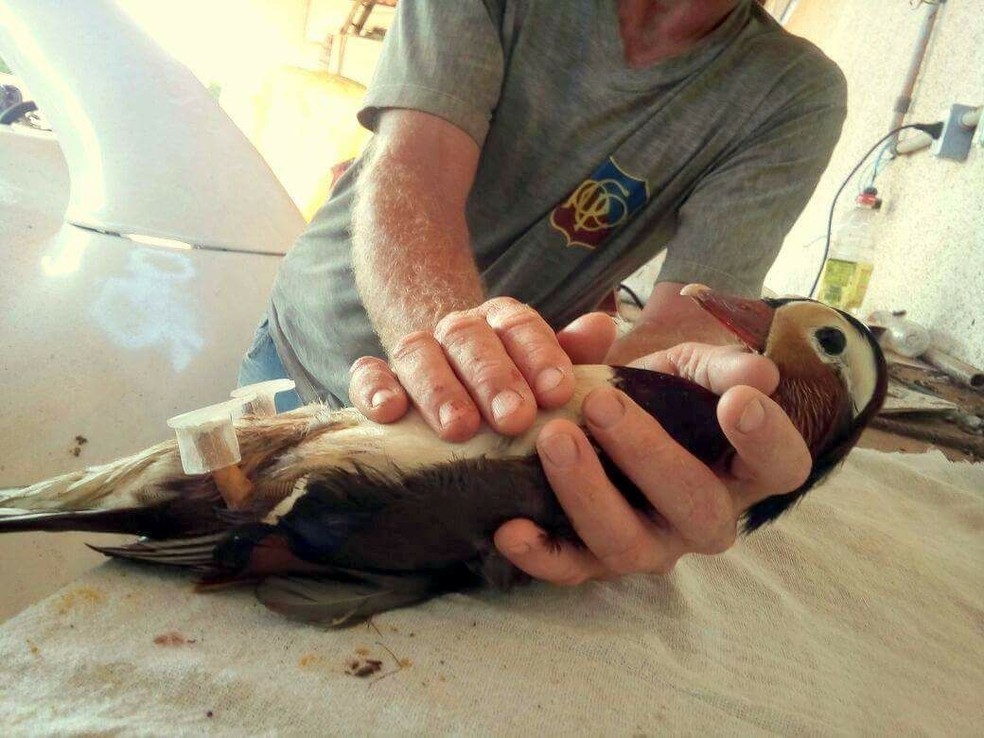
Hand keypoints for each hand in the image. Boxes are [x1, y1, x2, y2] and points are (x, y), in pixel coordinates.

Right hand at [348, 297, 615, 440]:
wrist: (452, 378)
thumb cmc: (515, 388)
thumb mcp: (549, 372)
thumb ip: (576, 354)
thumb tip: (602, 326)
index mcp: (504, 324)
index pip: (521, 326)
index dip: (540, 356)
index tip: (558, 392)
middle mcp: (459, 331)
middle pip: (471, 340)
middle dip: (493, 378)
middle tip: (514, 419)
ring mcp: (417, 352)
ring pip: (419, 354)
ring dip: (438, 390)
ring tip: (458, 428)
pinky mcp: (379, 378)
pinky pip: (368, 374)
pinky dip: (374, 389)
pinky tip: (388, 413)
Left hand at [494, 342, 811, 584]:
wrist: (605, 413)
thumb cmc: (662, 392)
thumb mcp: (690, 366)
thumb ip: (720, 366)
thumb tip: (759, 375)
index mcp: (742, 470)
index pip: (780, 466)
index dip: (767, 439)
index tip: (737, 402)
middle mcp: (702, 520)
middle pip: (694, 507)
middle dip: (648, 455)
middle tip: (601, 403)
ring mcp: (649, 546)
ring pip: (626, 543)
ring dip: (587, 492)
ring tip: (553, 437)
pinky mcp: (593, 559)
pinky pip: (568, 568)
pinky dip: (538, 553)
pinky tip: (509, 526)